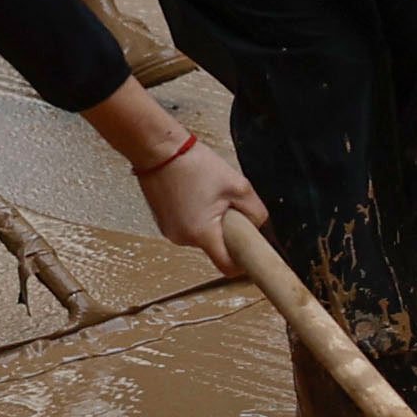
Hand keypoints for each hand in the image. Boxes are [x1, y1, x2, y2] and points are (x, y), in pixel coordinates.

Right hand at [130, 130, 261, 267]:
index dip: (242, 264)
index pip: (226, 266)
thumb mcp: (239, 187)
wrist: (159, 150)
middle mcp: (182, 238)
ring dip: (212, 223)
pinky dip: (198, 217)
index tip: (251, 253)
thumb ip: (255, 212)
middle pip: (215, 248)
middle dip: (228, 232)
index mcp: (201, 234)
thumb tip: (258, 226)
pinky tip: (197, 195)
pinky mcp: (164, 223)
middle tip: (229, 205)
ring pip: (203, 237)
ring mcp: (170, 231)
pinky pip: (189, 227)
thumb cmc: (195, 165)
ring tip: (209, 195)